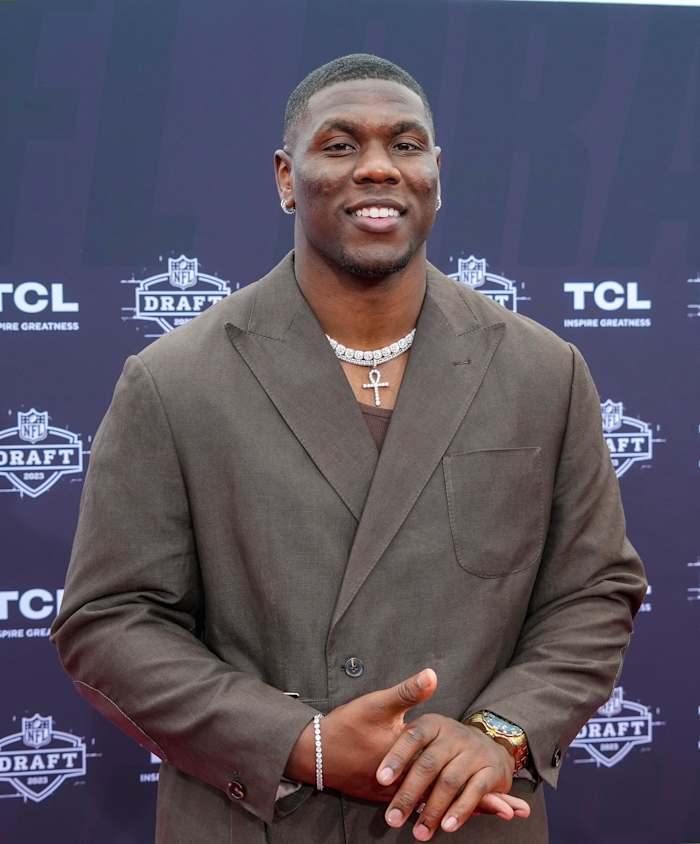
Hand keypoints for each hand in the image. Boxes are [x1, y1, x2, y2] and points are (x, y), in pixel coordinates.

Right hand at [284, 667, 529, 824]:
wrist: (313, 753)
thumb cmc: (346, 726)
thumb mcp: (377, 704)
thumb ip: (408, 692)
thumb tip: (433, 674)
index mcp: (411, 764)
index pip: (453, 784)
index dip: (481, 793)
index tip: (509, 802)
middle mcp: (406, 785)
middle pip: (450, 801)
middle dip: (481, 807)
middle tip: (513, 812)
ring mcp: (395, 793)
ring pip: (436, 805)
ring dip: (464, 809)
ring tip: (495, 813)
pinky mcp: (385, 793)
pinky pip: (419, 804)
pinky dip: (438, 806)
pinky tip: (450, 807)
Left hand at [376, 670, 528, 838]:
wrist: (491, 748)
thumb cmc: (446, 748)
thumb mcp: (426, 738)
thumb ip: (405, 751)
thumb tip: (375, 776)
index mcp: (433, 724)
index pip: (412, 737)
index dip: (396, 757)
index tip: (381, 779)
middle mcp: (454, 734)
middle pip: (428, 764)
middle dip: (409, 794)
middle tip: (392, 819)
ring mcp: (474, 751)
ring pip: (449, 782)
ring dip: (433, 810)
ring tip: (419, 831)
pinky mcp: (491, 770)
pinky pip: (474, 792)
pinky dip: (459, 811)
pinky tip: (446, 826)